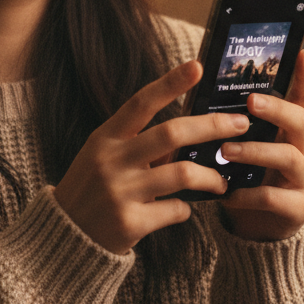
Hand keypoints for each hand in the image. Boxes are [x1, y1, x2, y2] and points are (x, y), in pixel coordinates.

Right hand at [53, 60, 247, 254]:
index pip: (141, 103)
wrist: (64, 238)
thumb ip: (138, 142)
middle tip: (240, 125)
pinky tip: (182, 208)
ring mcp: (120, 193)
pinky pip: (176, 210)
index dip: (170, 83)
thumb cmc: (92, 188)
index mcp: (105, 138)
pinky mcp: (130, 223)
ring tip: (221, 181)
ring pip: (183, 174)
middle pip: (171, 134)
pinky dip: (186, 208)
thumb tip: (190, 130)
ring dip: (211, 176)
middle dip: (211, 126)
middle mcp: (112, 161)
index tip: (198, 66)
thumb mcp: (104, 156)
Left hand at [217, 49, 303, 241]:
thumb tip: (201, 88)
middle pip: (300, 122)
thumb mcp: (245, 143)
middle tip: (250, 102)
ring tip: (225, 151)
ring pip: (288, 158)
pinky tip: (228, 193)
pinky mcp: (298, 208)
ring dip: (255, 152)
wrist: (257, 226)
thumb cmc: (247, 174)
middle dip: (276, 110)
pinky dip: (248, 194)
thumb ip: (234, 121)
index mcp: (292, 129)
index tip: (302, 54)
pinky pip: (274, 197)